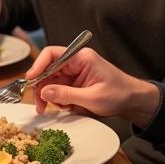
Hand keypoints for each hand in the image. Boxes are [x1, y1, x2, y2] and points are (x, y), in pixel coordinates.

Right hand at [26, 46, 158, 125]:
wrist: (134, 101)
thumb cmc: (120, 95)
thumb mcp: (92, 97)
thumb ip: (66, 94)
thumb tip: (43, 92)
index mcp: (81, 58)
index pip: (52, 54)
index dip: (38, 65)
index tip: (30, 79)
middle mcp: (75, 62)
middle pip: (48, 70)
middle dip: (41, 87)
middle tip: (39, 105)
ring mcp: (74, 72)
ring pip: (51, 81)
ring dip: (48, 95)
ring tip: (50, 109)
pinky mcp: (75, 82)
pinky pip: (58, 88)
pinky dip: (58, 99)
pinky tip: (66, 107)